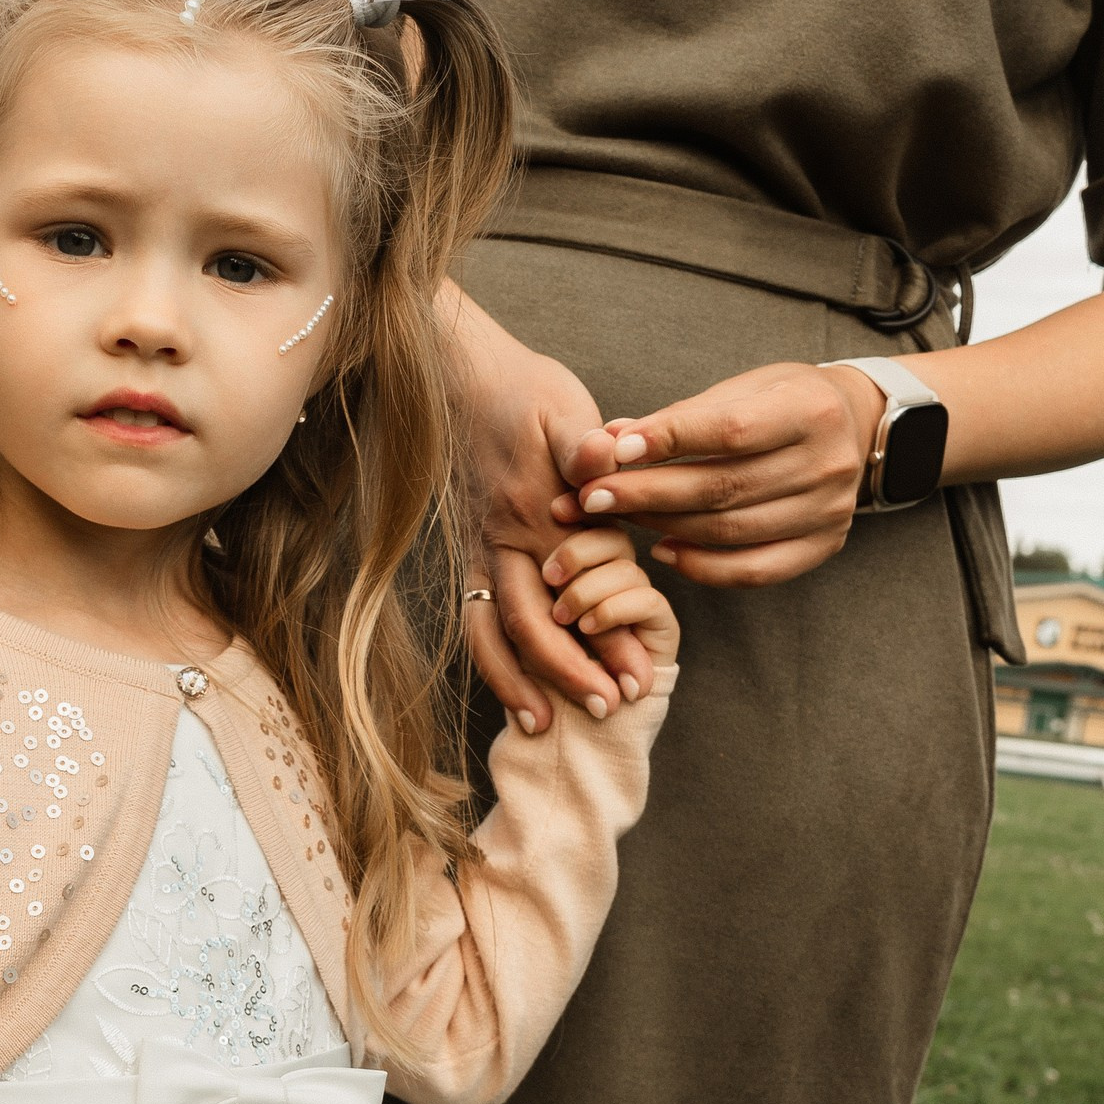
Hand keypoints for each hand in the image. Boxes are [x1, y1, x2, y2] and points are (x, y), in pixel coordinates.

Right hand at [441, 286, 657, 729]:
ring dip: (518, 682)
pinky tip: (518, 693)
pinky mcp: (472, 554)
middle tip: (611, 707)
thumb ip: (586, 444)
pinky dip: (494, 663)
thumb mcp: (565, 407)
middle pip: (527, 622)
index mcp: (532, 509)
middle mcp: (500, 540)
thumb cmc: (524, 391)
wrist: (462, 378)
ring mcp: (480, 551)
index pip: (573, 585)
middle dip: (568, 672)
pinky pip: (476, 620)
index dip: (604, 633)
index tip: (641, 670)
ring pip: (490, 632)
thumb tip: (606, 457)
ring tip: (545, 725)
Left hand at [553, 362, 883, 586]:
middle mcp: (829, 463)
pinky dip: (704, 567)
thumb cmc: (780, 401)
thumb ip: (681, 416)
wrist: (852, 424)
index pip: (730, 431)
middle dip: (649, 493)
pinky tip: (663, 550)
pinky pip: (755, 570)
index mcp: (811, 409)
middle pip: (724, 487)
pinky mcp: (825, 545)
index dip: (669, 441)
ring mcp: (831, 510)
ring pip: (731, 530)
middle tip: (593, 495)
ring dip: (664, 526)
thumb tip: (610, 439)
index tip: (615, 450)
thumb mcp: (741, 389)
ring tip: (618, 517)